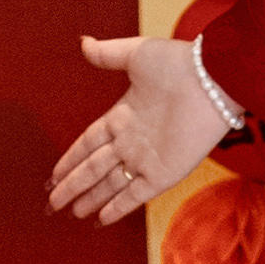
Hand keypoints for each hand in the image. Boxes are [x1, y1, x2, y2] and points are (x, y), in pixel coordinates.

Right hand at [49, 34, 232, 225]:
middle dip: (72, 186)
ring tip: (73, 213)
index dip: (70, 159)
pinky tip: (101, 219)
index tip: (53, 175)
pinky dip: (118, 208)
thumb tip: (83, 43)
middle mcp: (132, 141)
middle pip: (94, 169)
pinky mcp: (164, 173)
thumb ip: (108, 54)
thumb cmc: (178, 63)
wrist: (212, 79)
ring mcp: (147, 159)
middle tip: (52, 204)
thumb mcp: (137, 54)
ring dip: (91, 199)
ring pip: (111, 184)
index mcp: (123, 116)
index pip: (88, 143)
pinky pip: (136, 194)